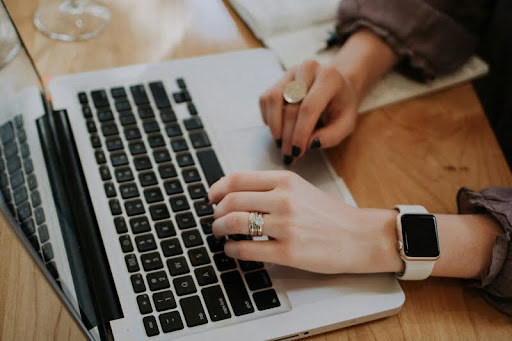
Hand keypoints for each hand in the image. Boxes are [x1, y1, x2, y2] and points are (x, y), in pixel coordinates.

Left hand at [209, 171, 400, 273]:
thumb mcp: (301, 189)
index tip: (211, 197)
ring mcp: (286, 226)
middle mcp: (284, 199)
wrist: (359, 236)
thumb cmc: (330, 214)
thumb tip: (235, 194)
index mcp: (285, 180)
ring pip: (235, 223)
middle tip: (215, 220)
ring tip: (220, 234)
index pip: (237, 179)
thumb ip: (270, 188)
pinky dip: (231, 250)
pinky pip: (247, 249)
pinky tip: (232, 250)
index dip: (217, 189)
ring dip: (219, 229)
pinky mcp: (289, 252)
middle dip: (216, 212)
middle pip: (231, 201)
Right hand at [259, 60, 358, 163]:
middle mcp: (308, 69)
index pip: (309, 107)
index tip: (298, 151)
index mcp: (329, 77)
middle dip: (288, 136)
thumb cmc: (341, 106)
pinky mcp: (278, 79)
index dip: (300, 132)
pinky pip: (266, 100)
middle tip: (289, 155)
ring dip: (275, 126)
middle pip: (290, 107)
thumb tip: (310, 144)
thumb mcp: (346, 123)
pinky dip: (269, 118)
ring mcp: (291, 72)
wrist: (336, 87)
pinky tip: (279, 129)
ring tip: (281, 144)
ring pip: (273, 100)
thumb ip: (332, 136)